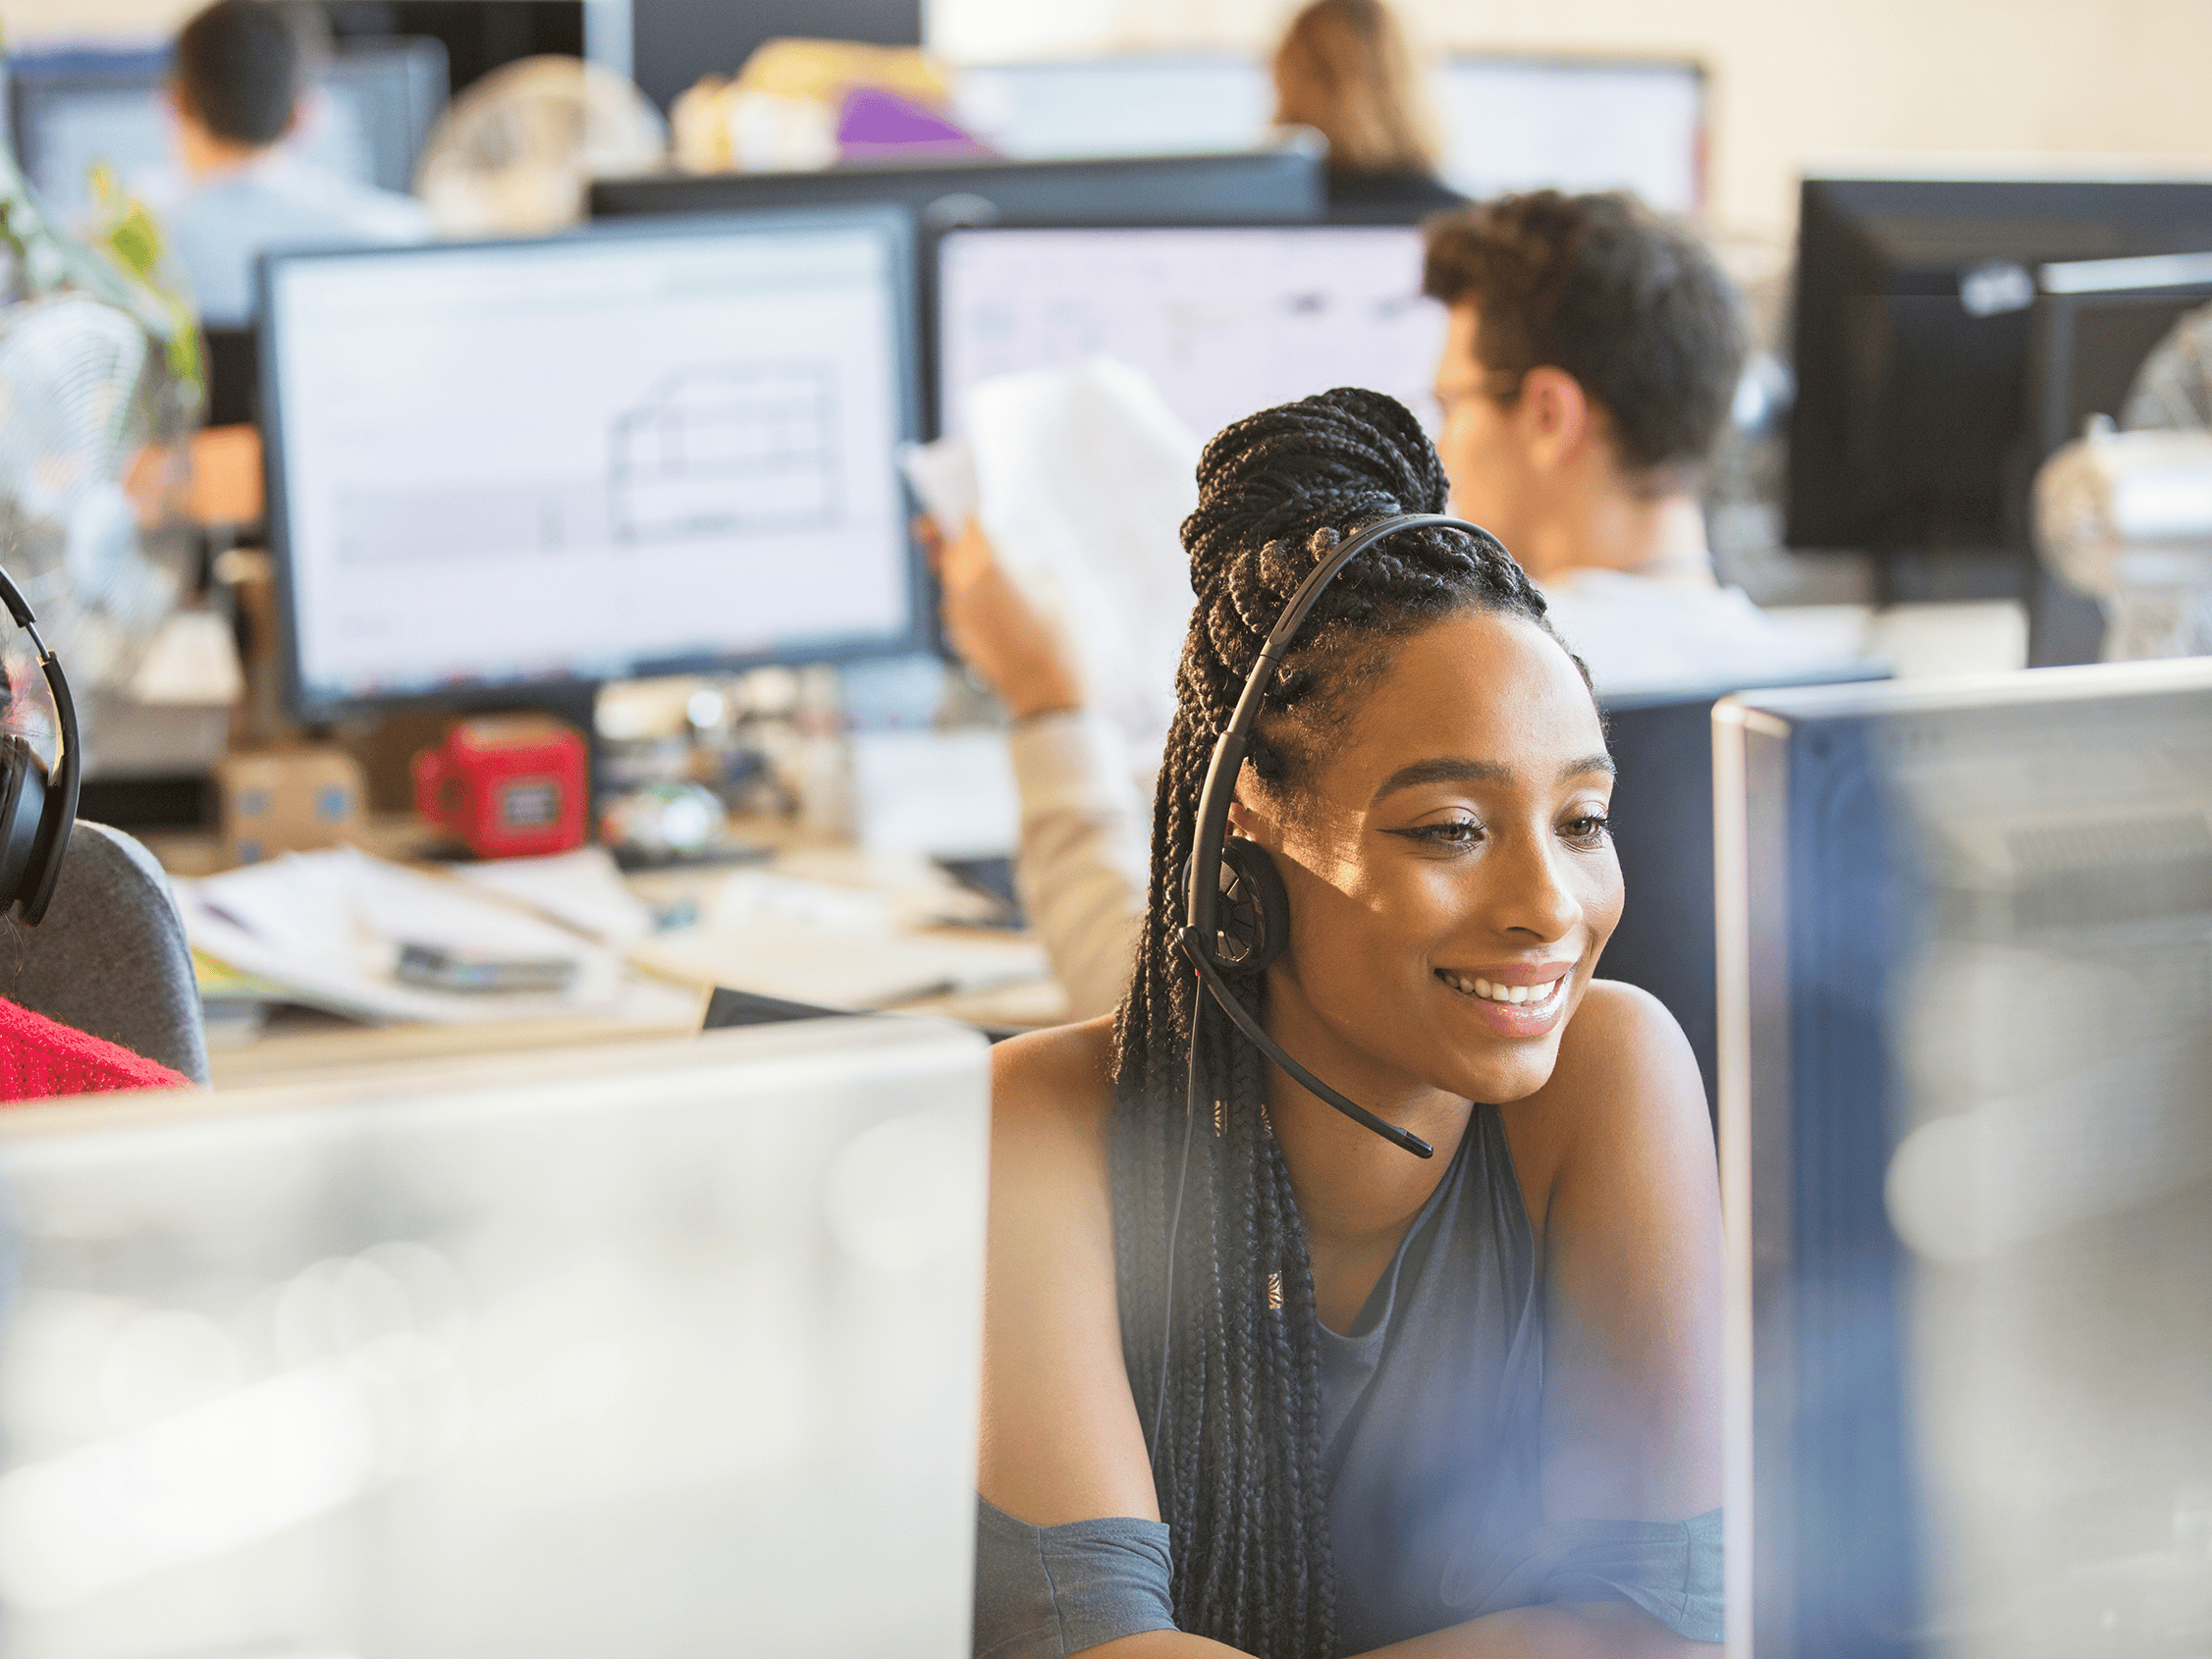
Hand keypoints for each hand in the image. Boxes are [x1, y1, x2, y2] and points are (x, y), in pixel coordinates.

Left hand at [924, 516, 1083, 720]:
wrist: (1045, 692)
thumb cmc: (1059, 636)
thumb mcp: (1052, 588)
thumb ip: (1021, 565)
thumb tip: (1004, 562)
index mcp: (991, 562)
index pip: (968, 520)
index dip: (968, 510)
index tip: (972, 505)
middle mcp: (964, 582)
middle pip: (950, 545)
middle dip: (956, 536)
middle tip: (969, 530)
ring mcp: (955, 609)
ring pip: (951, 574)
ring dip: (964, 568)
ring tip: (993, 574)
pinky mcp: (955, 630)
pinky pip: (957, 600)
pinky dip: (969, 595)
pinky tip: (997, 605)